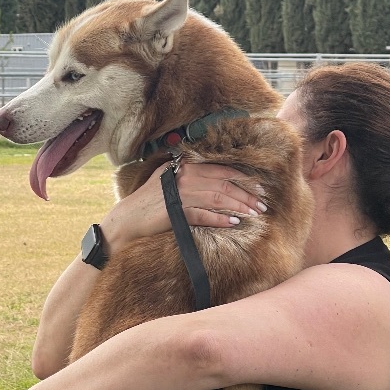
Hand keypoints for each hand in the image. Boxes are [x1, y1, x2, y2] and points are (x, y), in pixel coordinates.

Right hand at [101, 161, 267, 252]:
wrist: (127, 221)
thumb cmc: (148, 204)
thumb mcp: (167, 181)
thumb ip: (187, 176)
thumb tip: (216, 180)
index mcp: (184, 167)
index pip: (220, 170)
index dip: (242, 178)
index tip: (259, 187)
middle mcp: (184, 177)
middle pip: (223, 184)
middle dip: (246, 194)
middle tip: (262, 204)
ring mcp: (179, 194)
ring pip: (218, 198)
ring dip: (239, 206)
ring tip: (254, 214)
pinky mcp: (176, 212)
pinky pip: (204, 215)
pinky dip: (220, 219)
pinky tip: (234, 223)